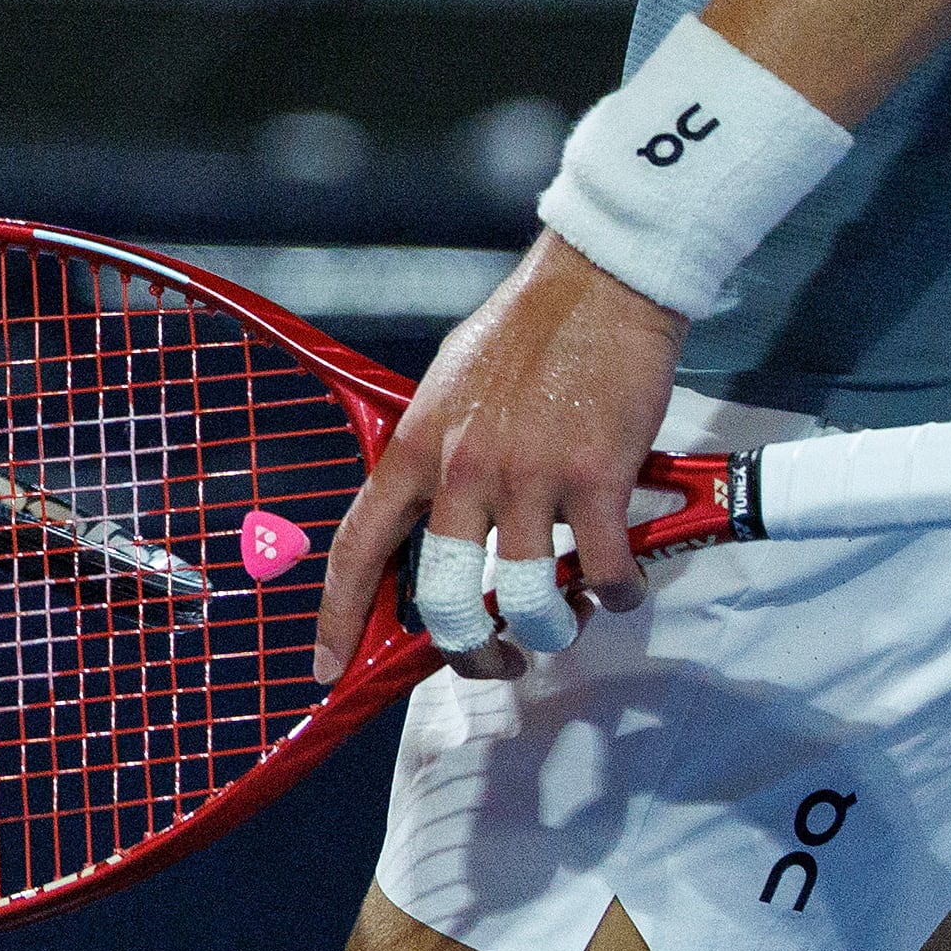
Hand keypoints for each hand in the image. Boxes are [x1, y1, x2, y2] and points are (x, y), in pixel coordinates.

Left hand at [314, 230, 681, 681]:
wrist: (599, 282)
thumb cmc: (526, 332)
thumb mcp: (449, 386)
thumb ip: (436, 455)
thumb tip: (430, 522)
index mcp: (416, 445)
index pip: (360, 546)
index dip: (337, 618)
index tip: (327, 668)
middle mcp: (464, 468)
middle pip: (447, 602)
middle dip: (471, 651)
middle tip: (497, 657)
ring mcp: (531, 476)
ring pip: (531, 602)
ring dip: (554, 628)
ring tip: (568, 617)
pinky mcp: (597, 478)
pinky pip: (603, 571)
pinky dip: (618, 593)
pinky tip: (623, 584)